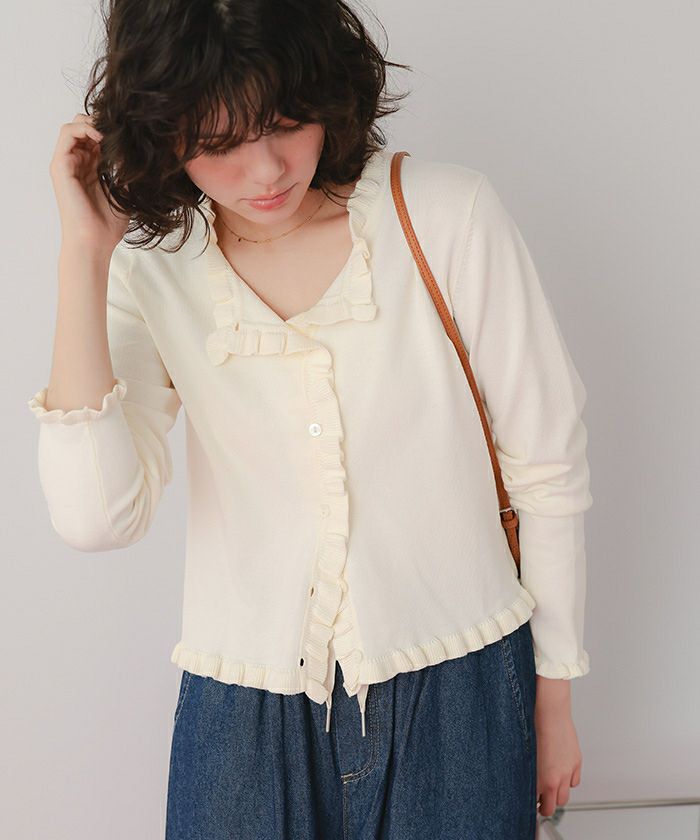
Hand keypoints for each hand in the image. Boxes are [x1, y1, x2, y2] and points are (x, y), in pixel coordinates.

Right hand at [49, 113, 129, 254]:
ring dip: (93, 122)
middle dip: (102, 122)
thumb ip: (128, 172)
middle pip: (84, 126)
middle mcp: (76, 163)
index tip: (130, 134)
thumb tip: (143, 155)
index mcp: (90, 168)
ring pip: (74, 125)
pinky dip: (84, 127)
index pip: (96, 136)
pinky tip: (102, 135)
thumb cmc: (108, 225)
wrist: (95, 241)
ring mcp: (66, 164)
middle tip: (121, 129)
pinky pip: (67, 133)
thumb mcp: (126, 193)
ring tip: (112, 131)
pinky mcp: (60, 166)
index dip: (111, 130)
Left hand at [534, 676, 581, 817]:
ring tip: (549, 785)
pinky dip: (568, 781)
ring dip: (557, 794)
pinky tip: (560, 773)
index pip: (540, 806)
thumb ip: (527, 774)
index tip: (531, 802)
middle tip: (540, 797)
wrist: (549, 712)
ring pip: (565, 796)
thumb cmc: (532, 728)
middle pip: (554, 806)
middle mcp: (557, 778)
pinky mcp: (576, 762)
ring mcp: (568, 771)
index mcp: (542, 779)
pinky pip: (574, 781)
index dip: (534, 805)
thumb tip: (524, 784)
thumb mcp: (525, 755)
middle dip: (546, 804)